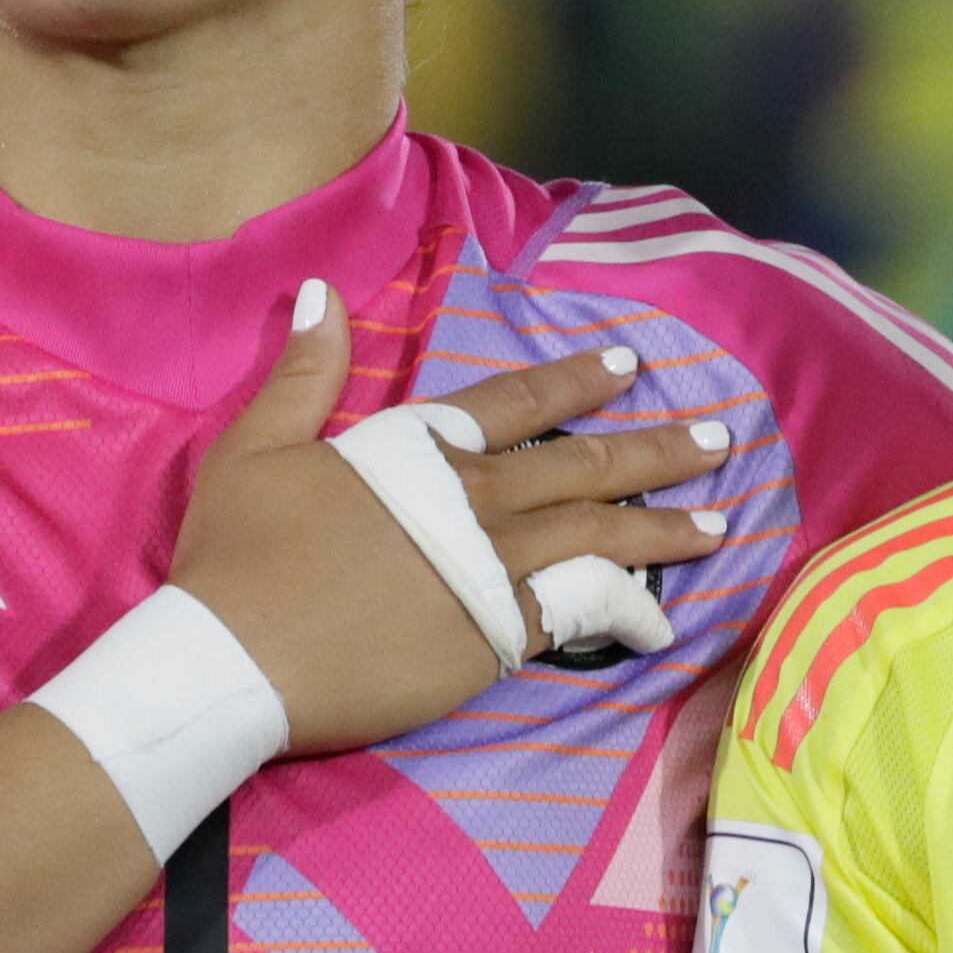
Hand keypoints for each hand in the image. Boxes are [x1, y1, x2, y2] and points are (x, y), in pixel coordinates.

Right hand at [167, 285, 728, 753]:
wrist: (233, 658)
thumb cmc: (235, 556)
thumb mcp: (254, 446)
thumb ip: (303, 374)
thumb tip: (323, 293)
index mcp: (416, 449)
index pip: (513, 402)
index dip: (573, 381)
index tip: (628, 367)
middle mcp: (470, 502)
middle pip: (581, 466)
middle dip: (656, 448)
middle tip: (718, 438)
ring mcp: (491, 571)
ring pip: (600, 535)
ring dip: (664, 527)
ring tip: (718, 522)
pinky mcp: (495, 638)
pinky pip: (582, 614)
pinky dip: (628, 611)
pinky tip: (662, 619)